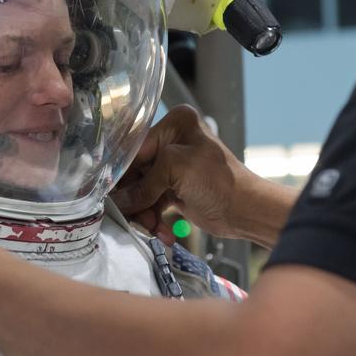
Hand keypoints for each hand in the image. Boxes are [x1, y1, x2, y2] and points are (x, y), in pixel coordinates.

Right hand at [113, 106, 294, 247]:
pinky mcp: (174, 188)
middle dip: (134, 196)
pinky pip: (152, 202)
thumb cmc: (219, 182)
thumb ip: (145, 183)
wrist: (245, 211)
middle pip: (136, 170)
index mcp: (176, 124)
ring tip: (150, 227)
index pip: (136, 147)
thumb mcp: (177, 169)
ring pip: (142, 189)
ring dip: (143, 211)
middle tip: (129, 215)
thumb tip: (119, 200)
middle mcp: (173, 141)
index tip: (109, 191)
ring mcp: (173, 166)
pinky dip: (153, 218)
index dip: (123, 171)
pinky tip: (161, 231)